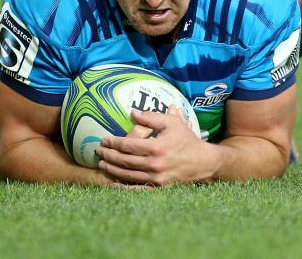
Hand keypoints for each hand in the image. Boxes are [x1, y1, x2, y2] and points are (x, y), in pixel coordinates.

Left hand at [96, 107, 216, 186]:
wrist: (203, 162)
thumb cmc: (186, 139)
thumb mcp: (172, 123)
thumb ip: (151, 117)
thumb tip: (132, 112)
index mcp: (156, 147)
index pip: (127, 145)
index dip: (113, 142)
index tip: (104, 139)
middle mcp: (154, 164)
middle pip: (124, 161)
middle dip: (109, 155)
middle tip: (98, 151)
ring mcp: (156, 178)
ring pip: (128, 175)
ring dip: (113, 169)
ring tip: (102, 164)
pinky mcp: (159, 188)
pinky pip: (137, 189)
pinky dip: (123, 187)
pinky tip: (113, 183)